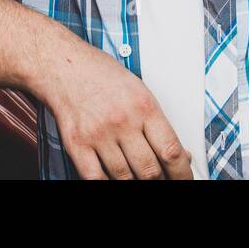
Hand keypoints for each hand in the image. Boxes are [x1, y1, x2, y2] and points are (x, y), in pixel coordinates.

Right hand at [31, 31, 193, 179]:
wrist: (64, 66)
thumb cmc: (103, 77)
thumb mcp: (140, 91)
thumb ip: (158, 124)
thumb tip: (180, 156)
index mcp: (144, 105)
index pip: (171, 151)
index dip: (182, 173)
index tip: (184, 179)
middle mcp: (122, 121)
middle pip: (149, 170)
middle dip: (159, 179)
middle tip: (160, 177)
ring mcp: (98, 134)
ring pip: (124, 178)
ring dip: (133, 181)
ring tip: (135, 173)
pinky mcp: (76, 144)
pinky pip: (96, 178)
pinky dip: (107, 181)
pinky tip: (112, 175)